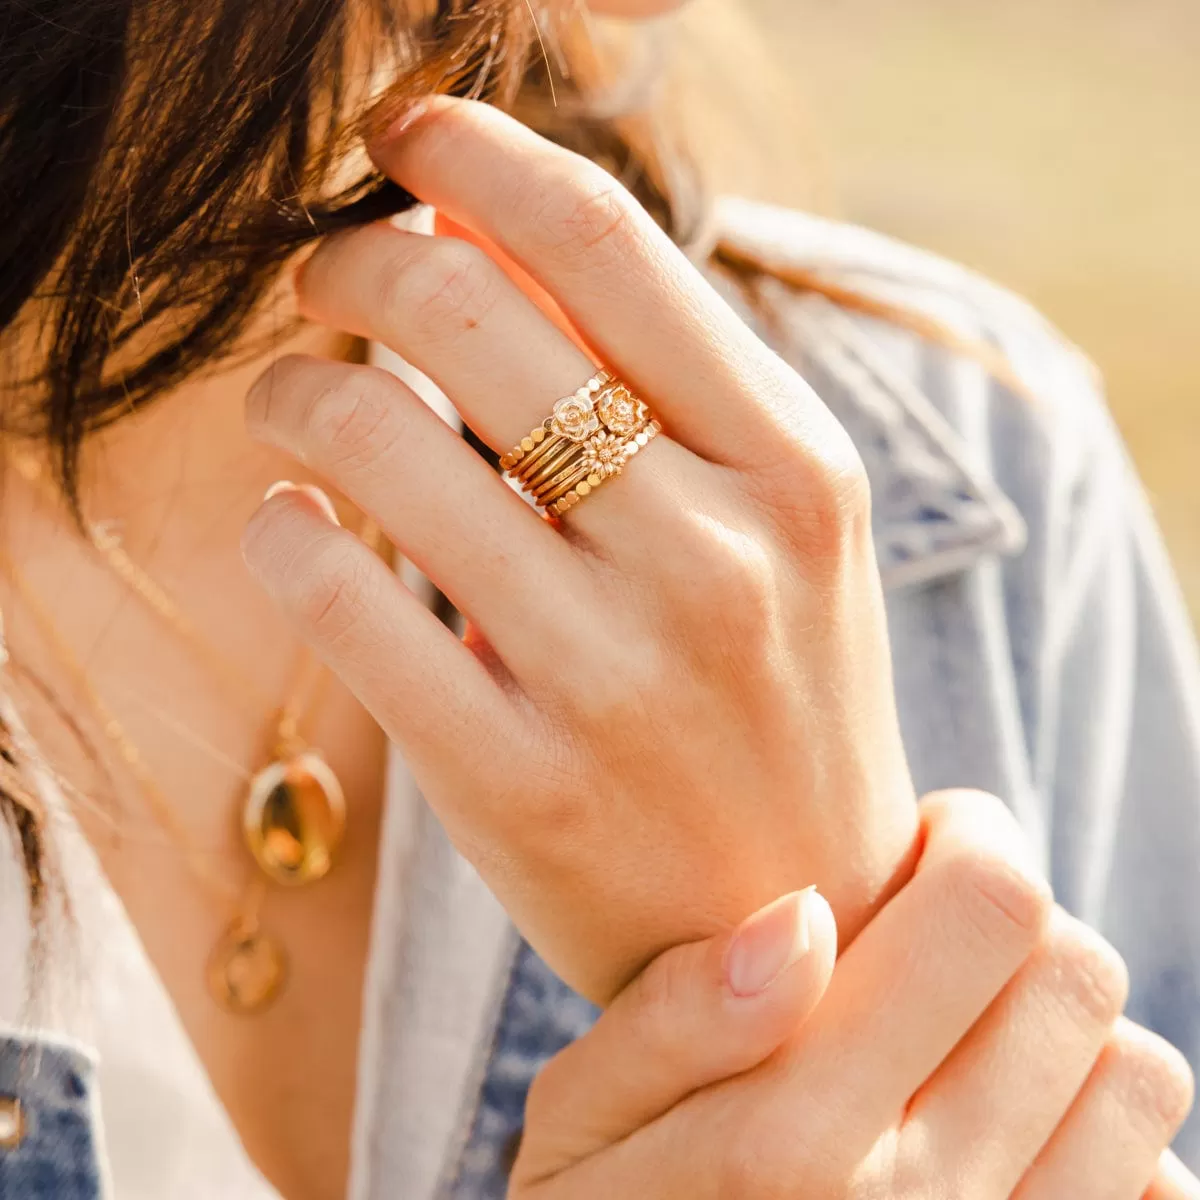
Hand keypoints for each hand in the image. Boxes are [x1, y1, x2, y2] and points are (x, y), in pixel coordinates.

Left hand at [242, 96, 917, 1000]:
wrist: (798, 918)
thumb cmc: (775, 703)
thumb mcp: (776, 527)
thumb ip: (655, 378)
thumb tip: (481, 229)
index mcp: (799, 470)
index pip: (605, 243)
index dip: (475, 153)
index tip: (399, 135)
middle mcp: (719, 557)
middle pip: (465, 313)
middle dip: (356, 262)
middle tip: (326, 277)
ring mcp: (618, 678)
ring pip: (378, 443)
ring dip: (297, 389)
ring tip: (295, 401)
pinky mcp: (520, 784)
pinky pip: (341, 604)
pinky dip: (284, 533)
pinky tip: (294, 524)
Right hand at [513, 791, 1197, 1198]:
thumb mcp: (578, 1124)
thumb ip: (675, 1018)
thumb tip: (803, 915)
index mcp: (793, 1139)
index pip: (987, 912)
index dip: (971, 836)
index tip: (919, 838)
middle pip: (1075, 974)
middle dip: (1016, 914)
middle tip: (933, 925)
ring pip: (1137, 1073)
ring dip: (1060, 1021)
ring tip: (965, 1024)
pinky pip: (1157, 1191)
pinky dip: (1098, 1134)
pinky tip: (1002, 1127)